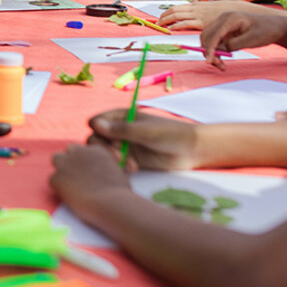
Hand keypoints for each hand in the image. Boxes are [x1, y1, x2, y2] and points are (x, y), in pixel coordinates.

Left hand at [49, 144, 131, 211]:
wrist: (111, 203)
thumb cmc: (119, 193)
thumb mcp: (116, 172)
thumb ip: (104, 167)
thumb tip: (98, 173)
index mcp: (95, 150)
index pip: (84, 149)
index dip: (84, 159)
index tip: (86, 170)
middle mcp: (79, 152)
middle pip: (69, 150)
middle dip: (71, 159)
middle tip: (75, 175)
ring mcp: (66, 163)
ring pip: (56, 159)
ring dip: (62, 168)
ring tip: (69, 184)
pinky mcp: (57, 177)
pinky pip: (53, 180)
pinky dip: (59, 188)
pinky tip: (69, 197)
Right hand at [87, 109, 201, 170]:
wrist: (191, 150)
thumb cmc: (171, 134)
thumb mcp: (146, 131)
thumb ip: (121, 129)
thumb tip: (95, 124)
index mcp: (120, 116)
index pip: (96, 122)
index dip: (98, 132)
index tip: (111, 141)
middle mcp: (118, 130)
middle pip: (95, 139)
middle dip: (104, 150)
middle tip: (118, 158)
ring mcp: (123, 145)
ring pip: (104, 153)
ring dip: (112, 160)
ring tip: (130, 165)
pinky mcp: (129, 159)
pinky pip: (114, 163)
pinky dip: (119, 167)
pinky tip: (133, 169)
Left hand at [158, 0, 243, 31]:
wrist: (235, 10)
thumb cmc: (223, 12)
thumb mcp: (210, 9)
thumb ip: (201, 12)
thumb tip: (192, 18)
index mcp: (196, 5)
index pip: (177, 7)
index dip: (167, 12)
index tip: (161, 17)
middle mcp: (195, 8)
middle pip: (174, 10)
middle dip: (164, 17)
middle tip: (157, 22)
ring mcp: (197, 14)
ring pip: (177, 15)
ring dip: (166, 21)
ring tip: (160, 26)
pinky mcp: (201, 22)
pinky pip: (185, 23)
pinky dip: (176, 26)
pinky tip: (170, 29)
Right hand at [200, 10, 286, 69]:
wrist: (275, 27)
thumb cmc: (267, 31)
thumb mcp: (252, 39)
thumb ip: (235, 44)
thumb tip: (219, 50)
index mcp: (230, 18)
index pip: (214, 34)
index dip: (210, 48)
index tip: (210, 62)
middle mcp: (223, 19)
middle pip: (207, 36)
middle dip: (208, 51)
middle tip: (218, 65)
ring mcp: (224, 25)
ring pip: (209, 40)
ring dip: (211, 53)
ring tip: (221, 65)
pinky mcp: (226, 31)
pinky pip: (216, 42)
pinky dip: (216, 52)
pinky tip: (223, 61)